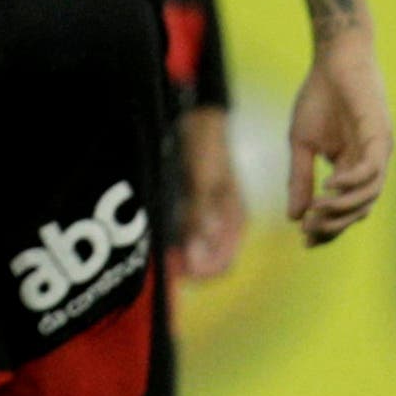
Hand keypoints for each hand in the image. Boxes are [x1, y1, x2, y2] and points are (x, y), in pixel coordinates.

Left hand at [171, 103, 247, 281]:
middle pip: (207, 261)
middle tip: (164, 266)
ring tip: (161, 253)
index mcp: (234, 221)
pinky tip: (161, 238)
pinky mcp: (194, 211)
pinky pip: (185, 236)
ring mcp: (208, 219)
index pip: (223, 263)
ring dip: (179, 256)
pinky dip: (174, 242)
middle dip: (187, 267)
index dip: (202, 273)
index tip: (179, 272)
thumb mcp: (203, 183)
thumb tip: (198, 254)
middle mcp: (223, 225)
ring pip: (194, 251)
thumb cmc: (207, 150)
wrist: (199, 121)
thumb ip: (200, 217)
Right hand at [285, 31, 392, 245]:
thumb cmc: (319, 97)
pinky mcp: (381, 136)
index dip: (327, 228)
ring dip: (343, 209)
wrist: (333, 59)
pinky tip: (329, 185)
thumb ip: (300, 179)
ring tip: (317, 210)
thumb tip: (294, 217)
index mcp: (351, 168)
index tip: (304, 240)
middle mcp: (370, 165)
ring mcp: (378, 152)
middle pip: (359, 210)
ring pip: (369, 196)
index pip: (344, 210)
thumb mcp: (301, 144)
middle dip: (334, 225)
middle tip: (309, 229)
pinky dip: (351, 183)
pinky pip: (371, 170)